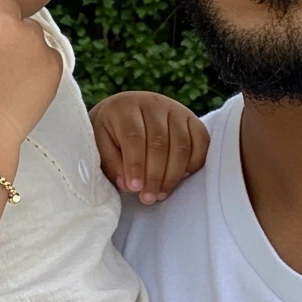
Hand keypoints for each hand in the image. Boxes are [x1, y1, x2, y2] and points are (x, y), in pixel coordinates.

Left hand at [90, 92, 208, 204]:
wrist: (127, 112)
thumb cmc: (111, 133)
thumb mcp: (101, 144)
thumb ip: (111, 163)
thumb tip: (127, 185)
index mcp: (125, 107)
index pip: (134, 136)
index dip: (135, 164)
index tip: (134, 188)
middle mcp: (153, 103)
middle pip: (160, 142)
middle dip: (155, 175)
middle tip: (148, 198)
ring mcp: (175, 109)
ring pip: (181, 144)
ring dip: (173, 174)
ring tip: (161, 194)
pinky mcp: (192, 118)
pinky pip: (201, 141)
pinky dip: (194, 163)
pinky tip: (180, 178)